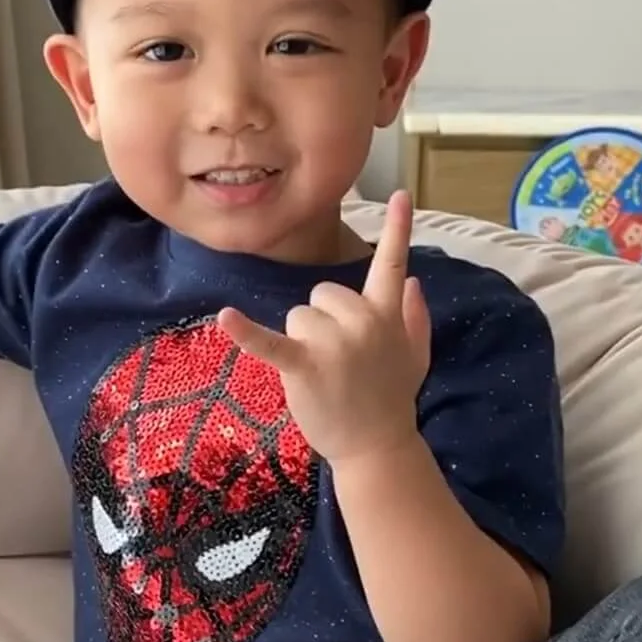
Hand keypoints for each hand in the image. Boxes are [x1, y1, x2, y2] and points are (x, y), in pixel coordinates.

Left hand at [218, 191, 431, 465]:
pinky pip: (271, 341)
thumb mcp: (416, 355)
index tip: (403, 194)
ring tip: (322, 374)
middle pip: (321, 294)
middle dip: (323, 322)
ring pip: (298, 316)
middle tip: (338, 361)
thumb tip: (413, 282)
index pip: (393, 263)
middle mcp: (362, 321)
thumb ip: (415, 316)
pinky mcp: (305, 366)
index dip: (399, 229)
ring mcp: (333, 344)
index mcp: (386, 314)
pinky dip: (245, 332)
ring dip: (303, 341)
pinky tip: (225, 318)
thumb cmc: (392, 399)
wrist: (377, 447)